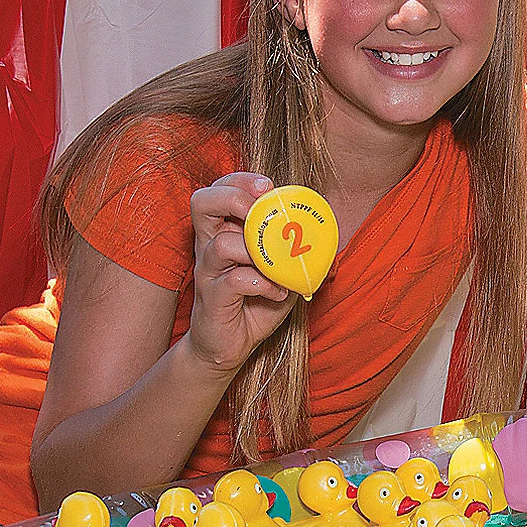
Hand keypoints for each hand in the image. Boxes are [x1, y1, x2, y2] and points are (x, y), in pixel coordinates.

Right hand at [185, 172, 298, 376]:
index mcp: (222, 232)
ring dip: (258, 252)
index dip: (240, 180)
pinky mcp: (212, 298)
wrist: (229, 346)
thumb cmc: (252, 304)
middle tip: (259, 210)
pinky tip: (277, 293)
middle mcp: (209, 246)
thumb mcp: (279, 272)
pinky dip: (262, 284)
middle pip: (202, 202)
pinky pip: (234, 281)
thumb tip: (324, 237)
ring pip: (222, 244)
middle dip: (233, 197)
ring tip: (278, 268)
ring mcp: (208, 272)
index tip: (267, 187)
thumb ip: (293, 252)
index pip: (218, 189)